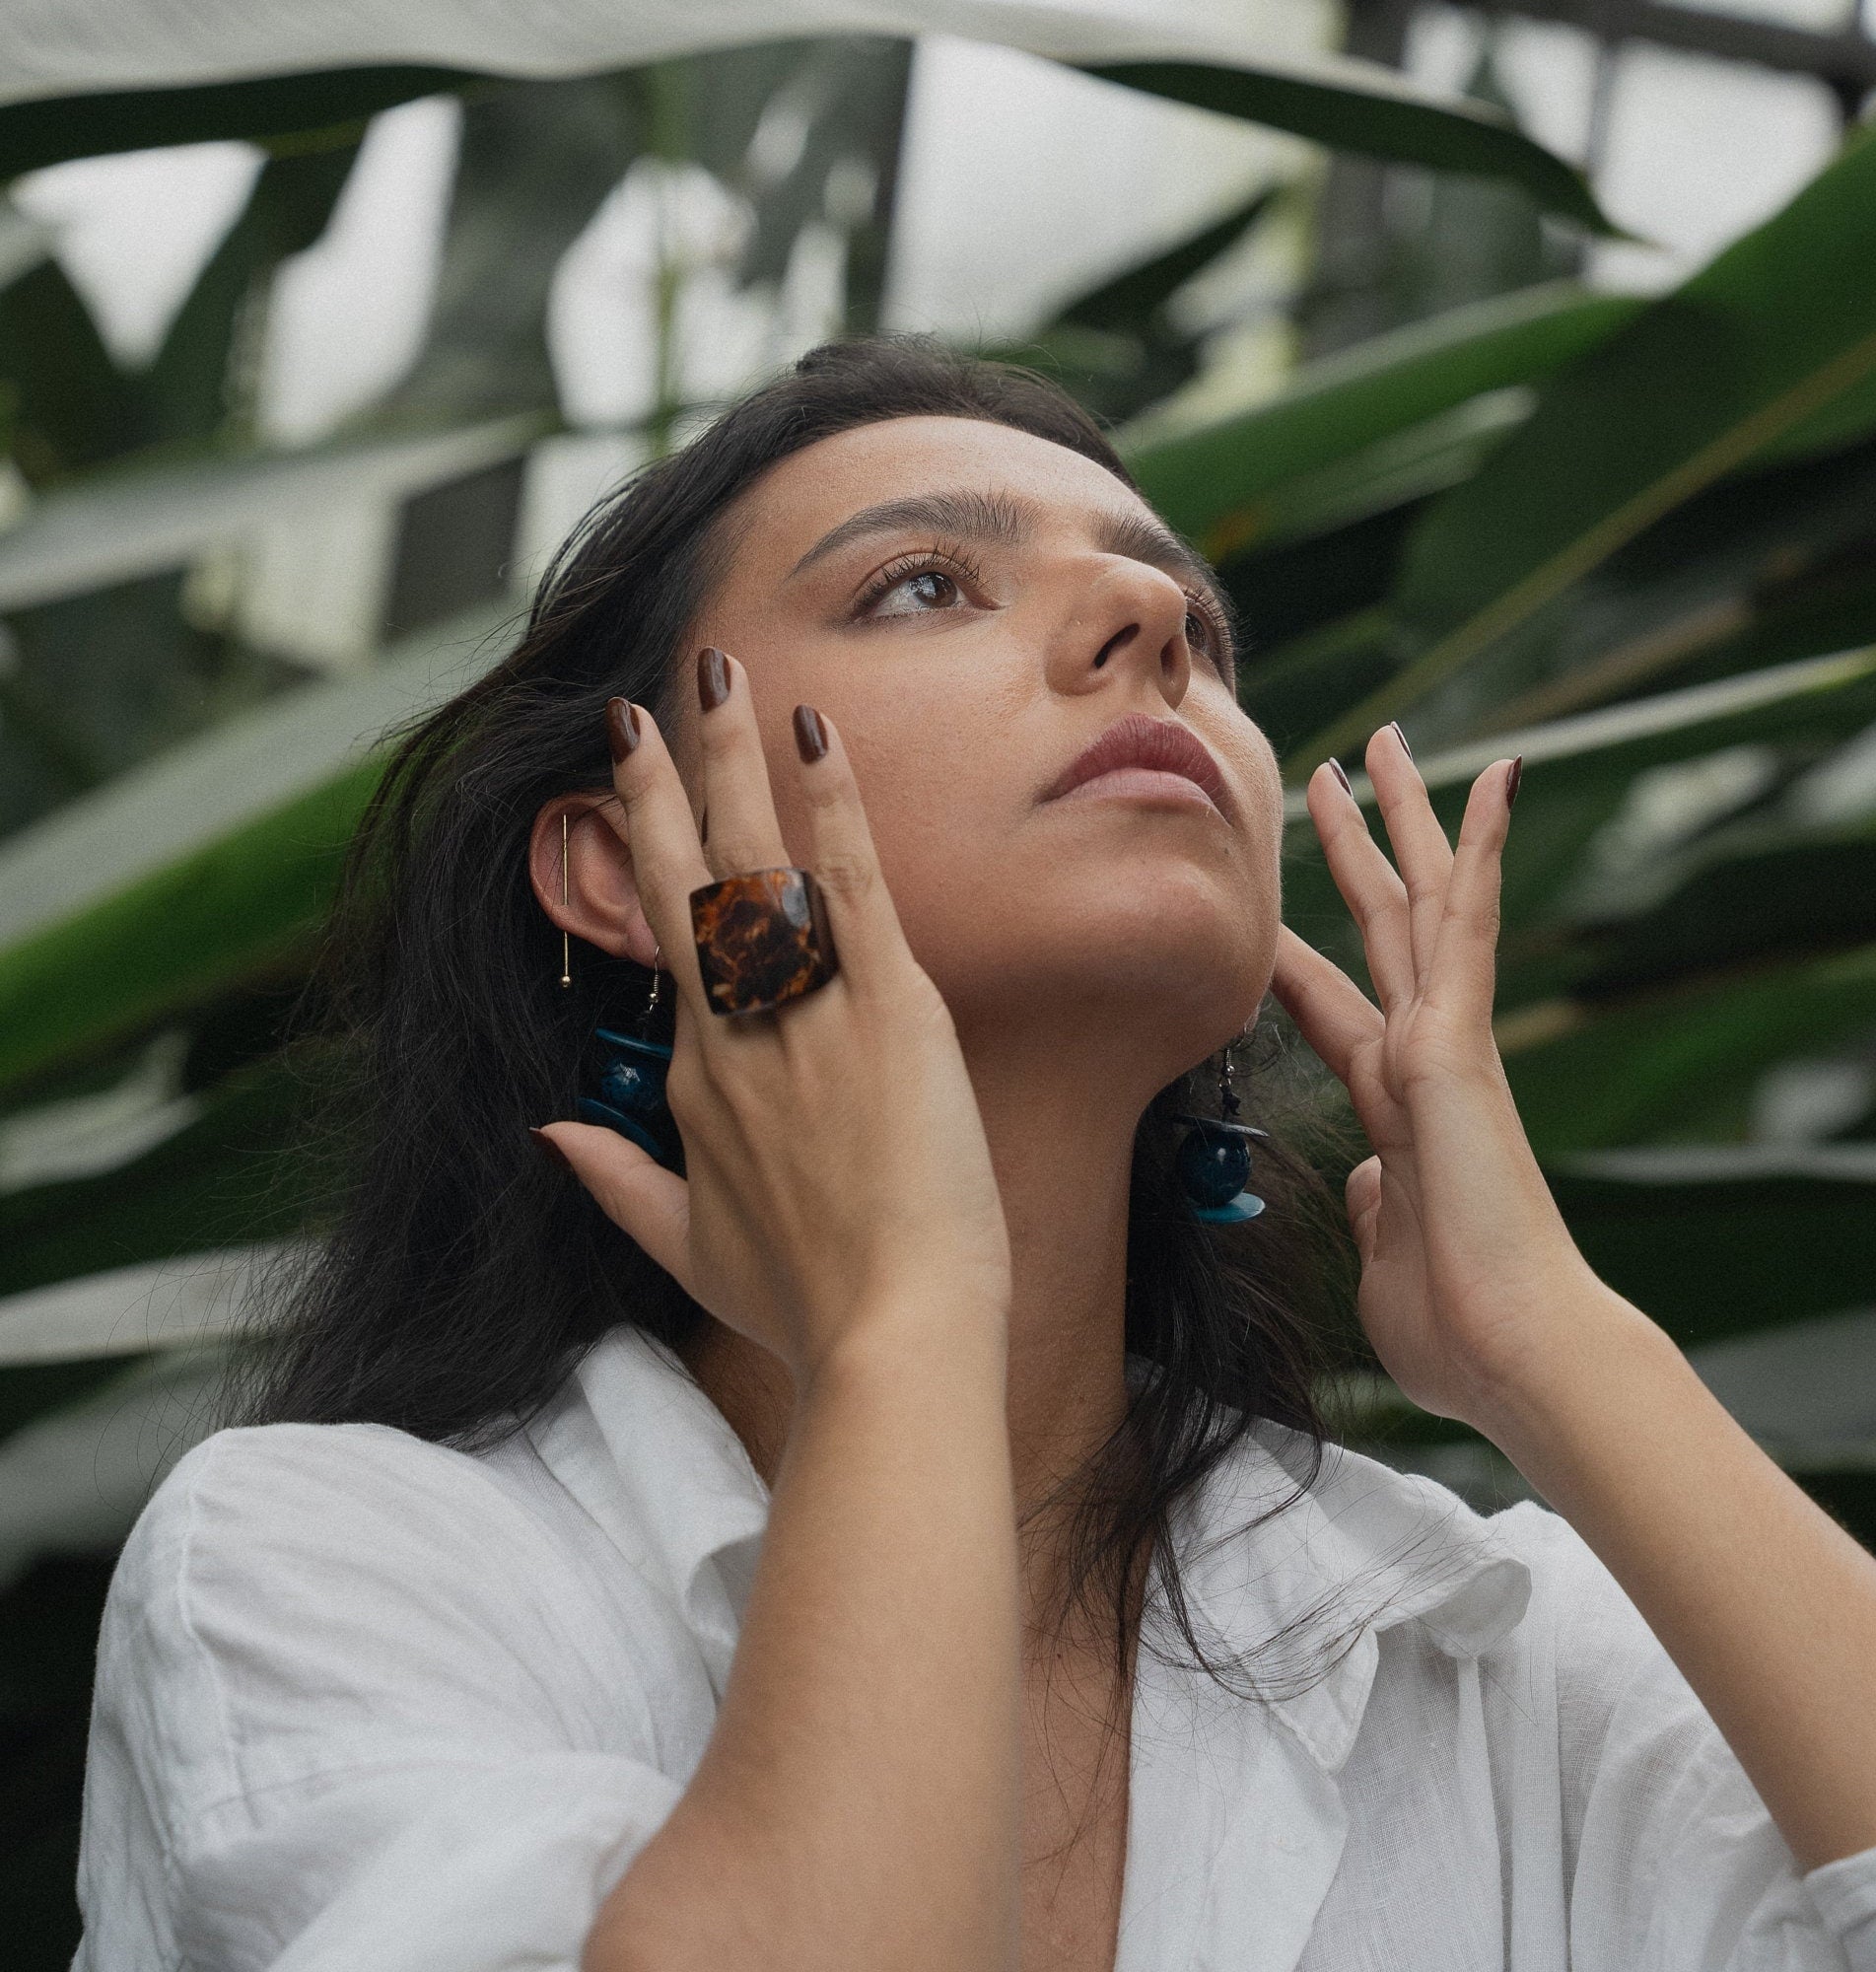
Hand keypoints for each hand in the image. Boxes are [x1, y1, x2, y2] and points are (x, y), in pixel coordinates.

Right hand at [539, 660, 1011, 1388]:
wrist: (893, 1334)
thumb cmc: (807, 1303)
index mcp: (699, 1078)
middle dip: (661, 782)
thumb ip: (614, 1180)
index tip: (641, 804)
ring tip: (720, 670)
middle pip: (685, 879)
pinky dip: (829, 799)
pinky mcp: (887, 1004)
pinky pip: (851, 879)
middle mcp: (736, 1028)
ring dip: (733, 757)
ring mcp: (806, 1009)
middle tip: (641, 703)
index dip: (650, 865)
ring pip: (757, 859)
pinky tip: (811, 730)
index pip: (670, 947)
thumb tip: (549, 1130)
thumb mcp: (690, 1248)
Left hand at [1270, 729, 1614, 1432]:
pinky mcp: (1463, 1043)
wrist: (1514, 1358)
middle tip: (1330, 774)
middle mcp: (1423, 1061)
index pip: (1333, 1010)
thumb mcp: (1385, 1257)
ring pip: (1423, 902)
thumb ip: (1375, 1205)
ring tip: (1388, 743)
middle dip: (1355, 851)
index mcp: (1396, 1111)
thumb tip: (1370, 1178)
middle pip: (1381, 929)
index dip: (1295, 959)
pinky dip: (1480, 851)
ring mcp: (1446, 1045)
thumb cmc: (1457, 1334)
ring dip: (1404, 821)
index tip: (1264, 917)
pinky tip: (1492, 781)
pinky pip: (1471, 924)